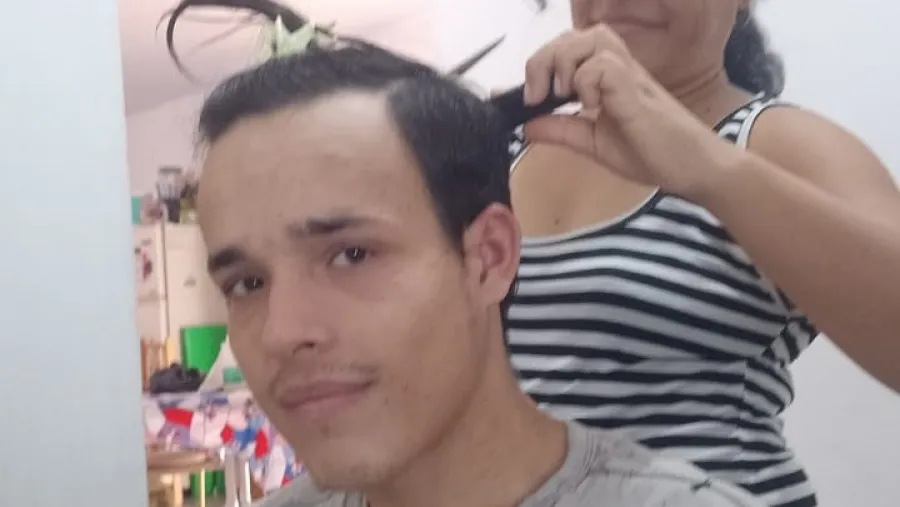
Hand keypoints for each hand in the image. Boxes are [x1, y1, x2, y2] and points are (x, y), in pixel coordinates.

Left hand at [521, 26, 744, 198]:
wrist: (692, 168)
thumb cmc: (651, 153)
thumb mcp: (594, 143)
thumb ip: (562, 131)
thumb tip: (526, 126)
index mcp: (606, 77)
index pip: (567, 46)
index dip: (541, 64)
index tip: (529, 99)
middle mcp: (618, 68)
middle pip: (574, 35)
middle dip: (544, 60)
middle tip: (537, 97)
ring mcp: (629, 75)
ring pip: (590, 38)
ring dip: (565, 64)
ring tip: (563, 97)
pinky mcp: (636, 89)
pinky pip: (604, 66)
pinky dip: (587, 84)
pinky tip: (591, 109)